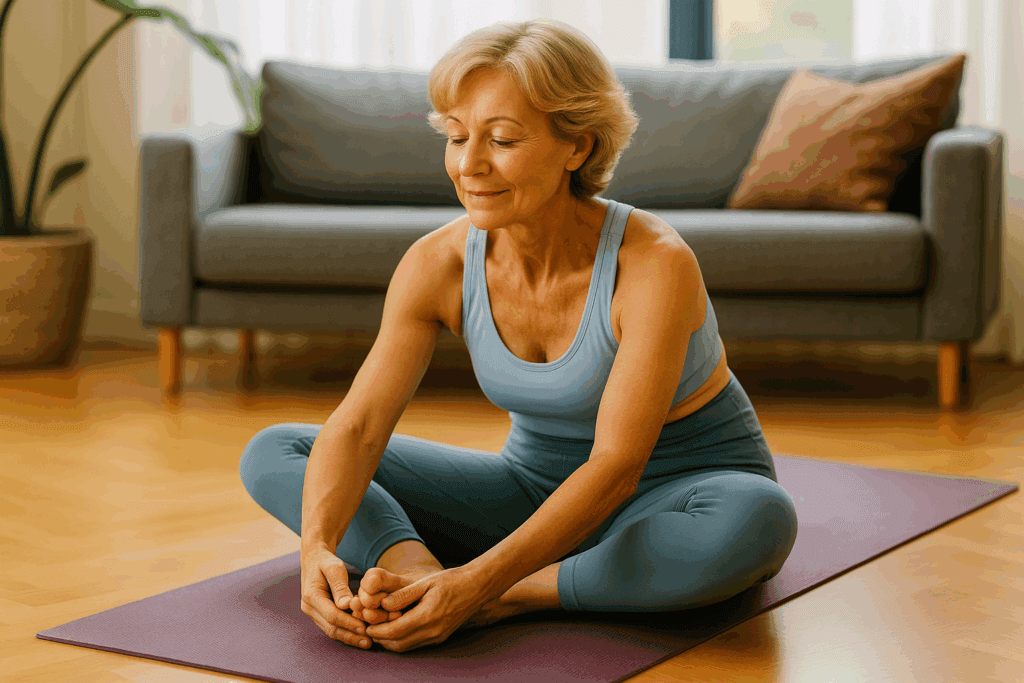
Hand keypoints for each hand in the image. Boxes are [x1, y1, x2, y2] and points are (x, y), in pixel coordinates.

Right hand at [299, 545, 371, 649]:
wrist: (314, 560)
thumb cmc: (326, 562)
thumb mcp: (334, 568)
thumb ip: (340, 586)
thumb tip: (346, 605)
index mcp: (311, 595)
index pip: (332, 615)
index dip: (348, 623)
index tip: (364, 628)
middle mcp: (309, 607)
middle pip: (331, 627)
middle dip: (350, 636)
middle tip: (369, 642)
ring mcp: (312, 613)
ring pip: (331, 630)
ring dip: (348, 637)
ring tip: (367, 643)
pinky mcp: (318, 615)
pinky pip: (331, 627)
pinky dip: (345, 632)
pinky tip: (359, 636)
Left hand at [363, 567, 487, 652]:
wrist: (476, 587)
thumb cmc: (451, 581)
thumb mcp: (425, 583)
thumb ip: (403, 595)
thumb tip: (383, 604)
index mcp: (427, 616)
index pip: (394, 631)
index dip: (377, 630)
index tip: (365, 624)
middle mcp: (432, 631)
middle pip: (398, 644)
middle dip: (380, 639)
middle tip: (367, 627)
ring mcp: (437, 636)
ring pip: (406, 647)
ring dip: (390, 641)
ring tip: (378, 629)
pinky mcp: (440, 637)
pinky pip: (416, 644)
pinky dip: (402, 640)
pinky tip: (396, 629)